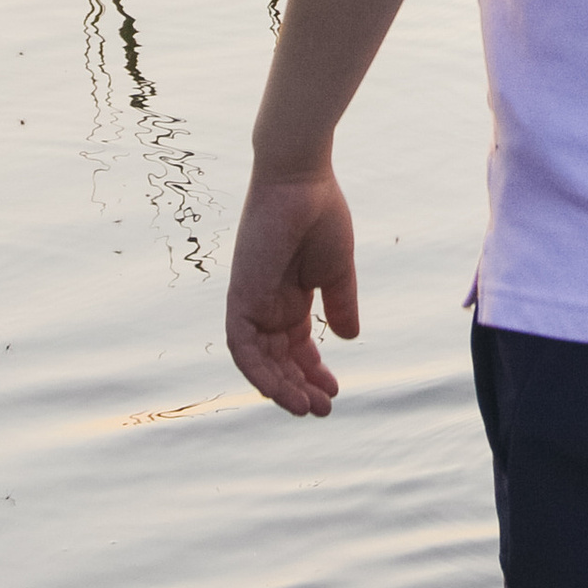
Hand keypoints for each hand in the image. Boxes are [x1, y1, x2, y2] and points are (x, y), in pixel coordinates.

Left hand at [226, 163, 358, 415]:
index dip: (313, 371)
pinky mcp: (239, 298)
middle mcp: (266, 303)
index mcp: (289, 296)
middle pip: (278, 359)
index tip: (334, 391)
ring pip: (259, 361)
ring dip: (281, 388)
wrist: (300, 178)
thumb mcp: (336, 270)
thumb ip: (340, 304)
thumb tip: (348, 339)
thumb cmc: (320, 213)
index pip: (296, 346)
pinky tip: (284, 390)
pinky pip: (243, 348)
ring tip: (309, 407)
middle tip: (324, 409)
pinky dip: (261, 373)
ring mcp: (251, 302)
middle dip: (299, 386)